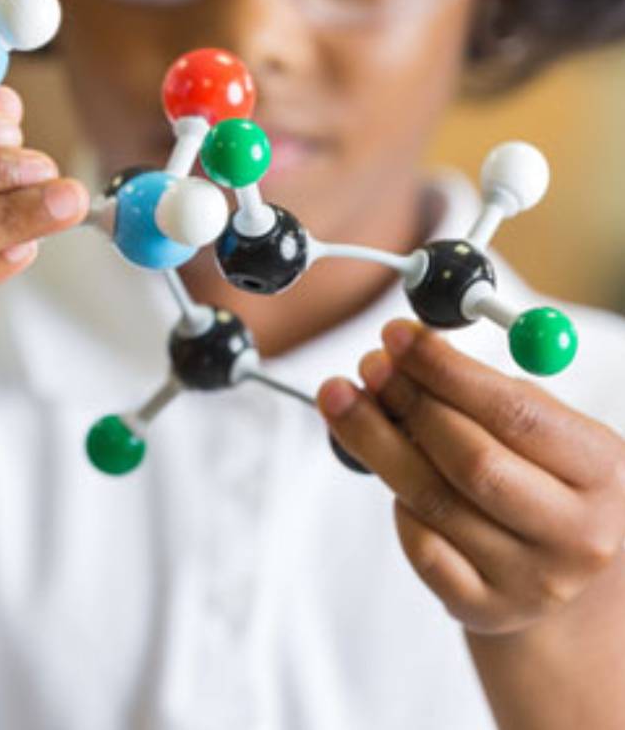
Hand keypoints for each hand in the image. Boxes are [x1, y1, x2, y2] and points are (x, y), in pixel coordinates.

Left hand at [318, 319, 624, 635]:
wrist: (557, 571)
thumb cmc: (539, 477)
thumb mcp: (543, 432)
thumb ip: (487, 391)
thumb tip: (408, 346)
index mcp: (604, 471)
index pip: (516, 414)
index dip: (447, 370)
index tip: (396, 334)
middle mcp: (578, 533)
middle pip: (472, 461)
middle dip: (409, 403)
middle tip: (368, 365)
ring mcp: (534, 579)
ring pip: (434, 501)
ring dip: (377, 442)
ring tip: (343, 398)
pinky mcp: (486, 607)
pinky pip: (421, 545)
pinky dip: (396, 504)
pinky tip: (385, 473)